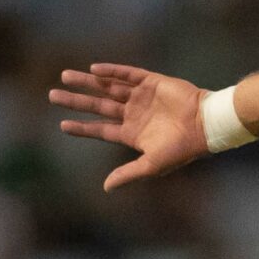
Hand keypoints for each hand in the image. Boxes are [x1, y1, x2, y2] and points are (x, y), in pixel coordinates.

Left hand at [49, 64, 208, 190]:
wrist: (205, 125)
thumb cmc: (181, 149)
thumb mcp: (152, 164)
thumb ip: (128, 173)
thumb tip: (105, 188)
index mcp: (133, 133)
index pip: (101, 129)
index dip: (82, 127)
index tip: (62, 124)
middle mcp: (134, 113)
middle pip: (98, 105)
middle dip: (76, 100)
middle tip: (52, 95)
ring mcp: (142, 96)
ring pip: (108, 87)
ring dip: (87, 82)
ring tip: (65, 76)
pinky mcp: (152, 81)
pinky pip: (127, 74)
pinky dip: (111, 71)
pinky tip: (94, 70)